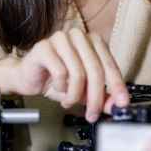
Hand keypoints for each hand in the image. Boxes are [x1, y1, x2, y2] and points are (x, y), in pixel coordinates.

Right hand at [6, 29, 129, 121]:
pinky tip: (57, 88)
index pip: (110, 65)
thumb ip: (102, 96)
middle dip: (95, 97)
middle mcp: (79, 36)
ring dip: (74, 95)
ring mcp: (61, 39)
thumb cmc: (56, 80)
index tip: (122, 104)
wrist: (28, 77)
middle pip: (95, 70)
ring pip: (78, 73)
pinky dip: (60, 87)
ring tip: (68, 101)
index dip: (117, 86)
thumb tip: (117, 105)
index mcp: (93, 41)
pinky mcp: (44, 46)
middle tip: (92, 114)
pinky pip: (60, 72)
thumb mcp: (84, 91)